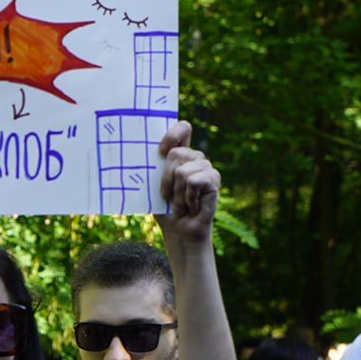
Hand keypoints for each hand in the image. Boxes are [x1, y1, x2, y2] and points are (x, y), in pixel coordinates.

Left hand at [156, 120, 219, 243]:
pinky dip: (187, 198)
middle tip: (168, 196)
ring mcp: (206, 167)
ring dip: (176, 193)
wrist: (179, 230)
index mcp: (180, 153)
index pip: (183, 128)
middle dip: (166, 179)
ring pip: (182, 171)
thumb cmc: (164, 207)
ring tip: (180, 203)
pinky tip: (192, 206)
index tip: (161, 150)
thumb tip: (147, 154)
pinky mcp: (213, 179)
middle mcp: (195, 157)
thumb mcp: (154, 184)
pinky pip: (193, 181)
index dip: (173, 134)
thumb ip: (155, 167)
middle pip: (176, 153)